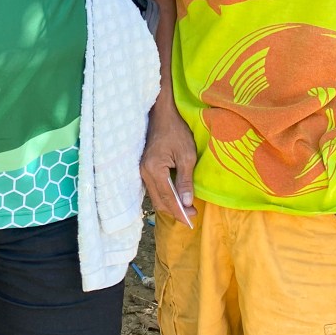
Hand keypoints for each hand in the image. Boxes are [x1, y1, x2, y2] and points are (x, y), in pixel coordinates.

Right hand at [140, 107, 197, 222]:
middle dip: (175, 211)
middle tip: (192, 215)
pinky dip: (164, 196)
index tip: (193, 219)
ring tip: (186, 208)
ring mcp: (142, 170)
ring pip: (155, 196)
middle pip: (159, 201)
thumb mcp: (186, 156)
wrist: (161, 114)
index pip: (168, 199)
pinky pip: (154, 188)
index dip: (180, 212)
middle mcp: (144, 173)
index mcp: (154, 170)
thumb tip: (186, 203)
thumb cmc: (176, 132)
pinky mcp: (144, 168)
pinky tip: (175, 196)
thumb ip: (185, 181)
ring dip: (169, 205)